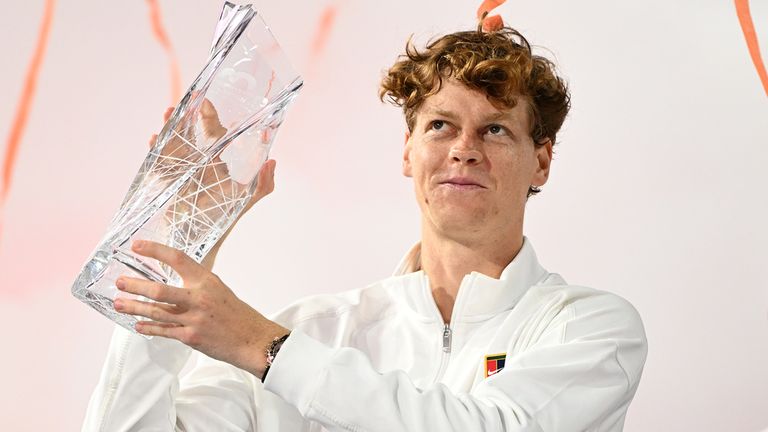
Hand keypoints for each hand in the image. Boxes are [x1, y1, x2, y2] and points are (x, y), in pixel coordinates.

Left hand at [114, 239, 288, 378]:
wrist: (252, 339)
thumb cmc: (236, 314)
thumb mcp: (218, 289)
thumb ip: (197, 283)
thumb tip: (174, 275)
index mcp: (207, 281)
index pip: (178, 259)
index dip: (156, 250)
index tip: (137, 245)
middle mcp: (199, 298)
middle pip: (159, 289)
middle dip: (135, 286)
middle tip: (119, 282)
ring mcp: (194, 319)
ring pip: (156, 312)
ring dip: (134, 307)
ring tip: (119, 303)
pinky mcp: (191, 337)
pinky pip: (163, 331)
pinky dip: (148, 328)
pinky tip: (137, 325)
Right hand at [148, 104, 276, 269]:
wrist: (199, 243)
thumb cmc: (223, 220)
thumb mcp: (246, 201)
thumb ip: (263, 185)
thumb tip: (272, 161)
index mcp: (218, 162)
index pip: (216, 134)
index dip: (211, 117)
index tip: (207, 103)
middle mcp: (199, 163)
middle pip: (191, 133)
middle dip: (187, 117)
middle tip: (184, 104)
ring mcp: (181, 170)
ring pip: (173, 143)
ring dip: (169, 127)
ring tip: (167, 113)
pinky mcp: (166, 181)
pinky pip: (159, 161)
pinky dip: (155, 150)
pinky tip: (153, 140)